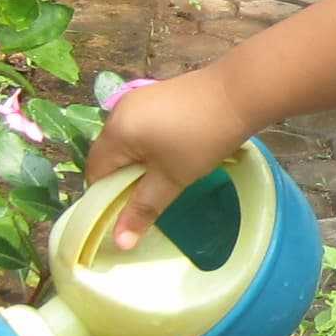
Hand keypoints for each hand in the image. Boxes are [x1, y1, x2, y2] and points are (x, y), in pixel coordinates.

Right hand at [83, 69, 256, 248]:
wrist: (241, 93)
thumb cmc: (202, 138)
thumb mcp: (172, 179)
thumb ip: (143, 209)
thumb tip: (119, 243)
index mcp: (115, 131)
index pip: (94, 172)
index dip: (106, 197)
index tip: (129, 213)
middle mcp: (119, 111)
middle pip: (109, 156)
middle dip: (124, 180)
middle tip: (151, 197)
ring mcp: (138, 99)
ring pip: (127, 142)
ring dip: (139, 163)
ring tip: (167, 177)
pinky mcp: (157, 95)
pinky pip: (142, 127)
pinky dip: (150, 145)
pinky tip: (175, 152)